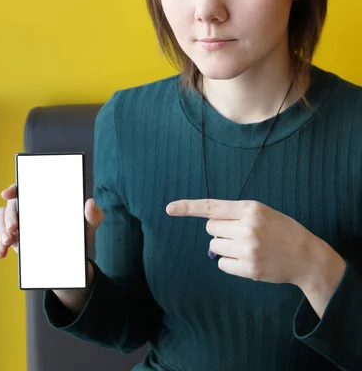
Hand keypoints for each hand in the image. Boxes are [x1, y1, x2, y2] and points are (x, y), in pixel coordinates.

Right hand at [0, 183, 103, 259]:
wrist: (74, 255)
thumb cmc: (81, 230)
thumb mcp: (90, 222)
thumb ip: (93, 213)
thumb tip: (90, 202)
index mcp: (45, 197)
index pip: (26, 187)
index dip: (14, 188)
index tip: (8, 193)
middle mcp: (29, 207)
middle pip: (12, 205)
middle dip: (9, 216)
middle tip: (13, 229)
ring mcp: (20, 223)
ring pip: (2, 220)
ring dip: (1, 229)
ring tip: (9, 241)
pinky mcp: (16, 239)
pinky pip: (1, 239)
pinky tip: (1, 254)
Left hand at [166, 198, 317, 286]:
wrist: (305, 256)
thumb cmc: (280, 230)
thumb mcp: (261, 212)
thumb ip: (235, 215)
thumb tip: (209, 228)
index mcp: (250, 208)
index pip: (212, 207)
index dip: (188, 207)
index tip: (169, 208)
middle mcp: (247, 227)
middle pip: (210, 229)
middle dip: (220, 232)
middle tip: (238, 234)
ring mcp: (248, 249)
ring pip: (214, 247)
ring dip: (224, 248)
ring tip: (247, 247)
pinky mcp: (249, 268)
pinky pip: (222, 264)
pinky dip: (229, 263)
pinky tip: (247, 260)